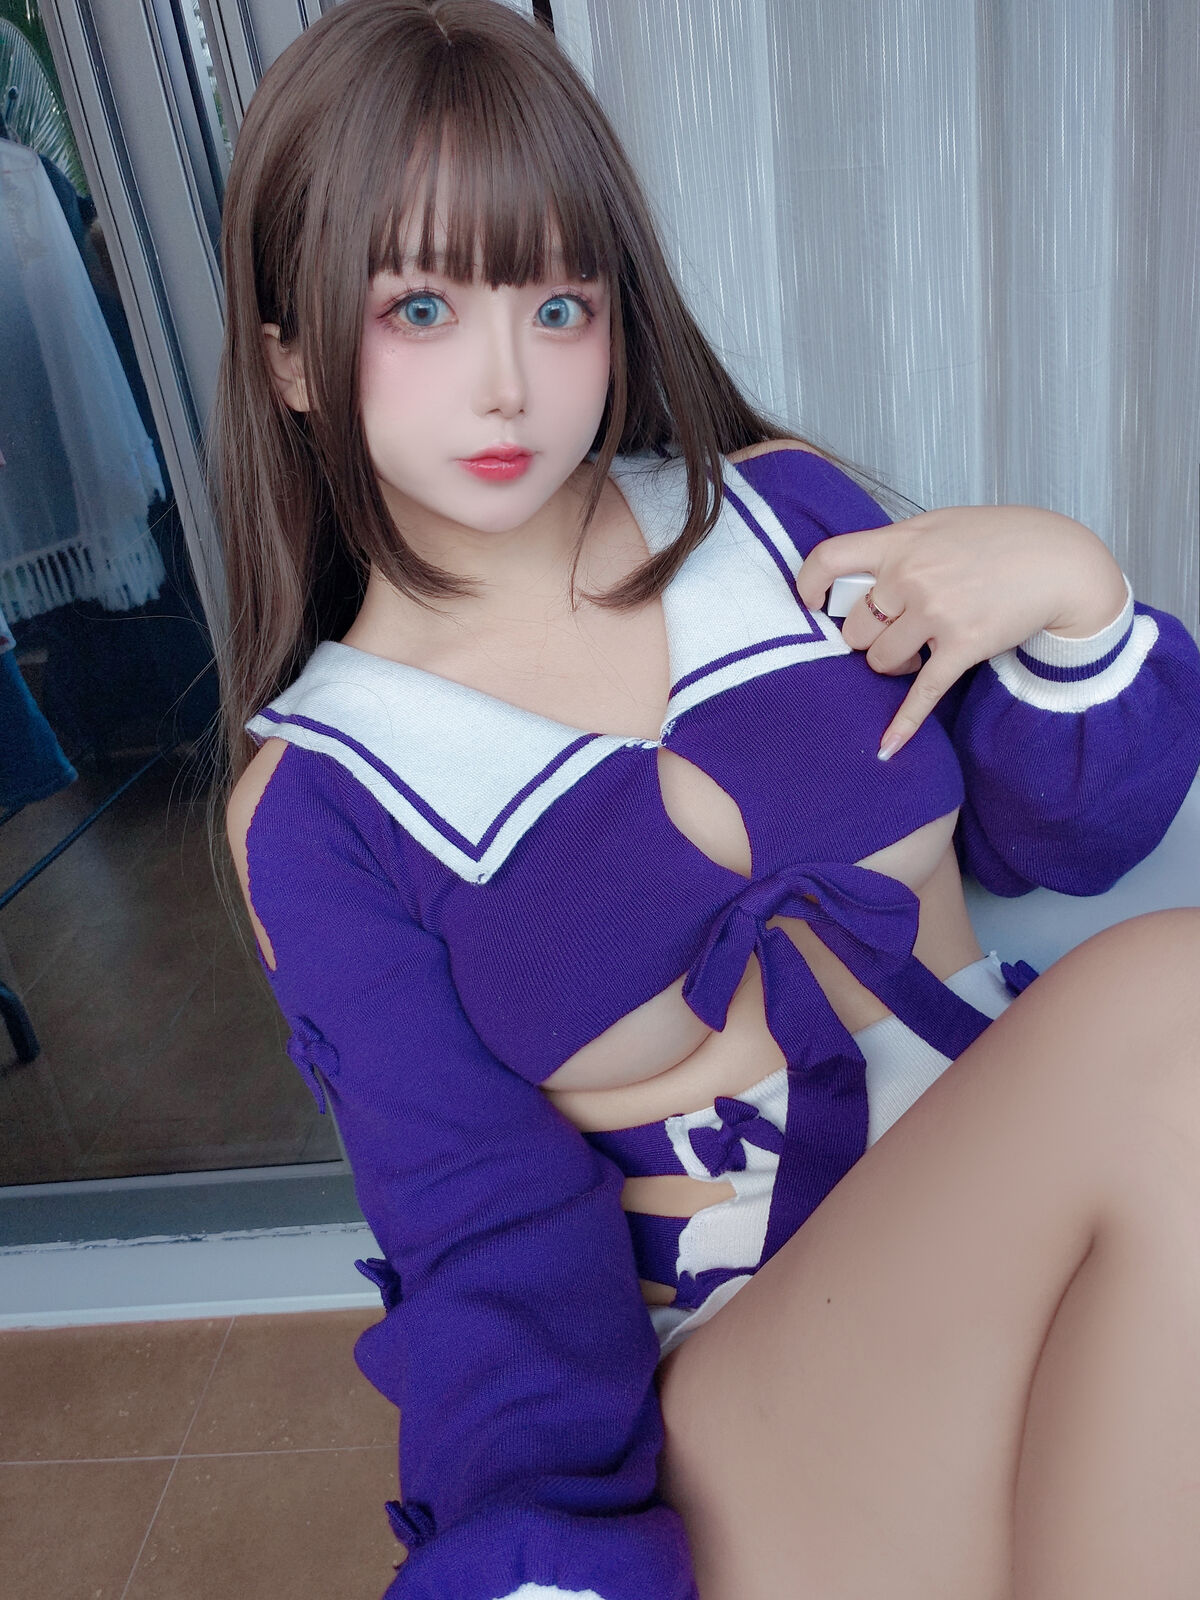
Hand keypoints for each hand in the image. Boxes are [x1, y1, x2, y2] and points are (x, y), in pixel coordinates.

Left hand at [794, 505, 1128, 758]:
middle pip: (854, 629)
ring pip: (879, 661)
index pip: (829, 558)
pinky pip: (922, 693)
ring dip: (891, 665)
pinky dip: (903, 724)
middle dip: (867, 639)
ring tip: (918, 651)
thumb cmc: (1002, 540)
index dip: (807, 584)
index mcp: (901, 542)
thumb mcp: (941, 525)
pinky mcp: (963, 646)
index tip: (807, 603)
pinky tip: (887, 747)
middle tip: (892, 634)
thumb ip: (899, 547)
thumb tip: (858, 572)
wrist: (1060, 562)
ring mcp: (937, 612)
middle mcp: (912, 577)